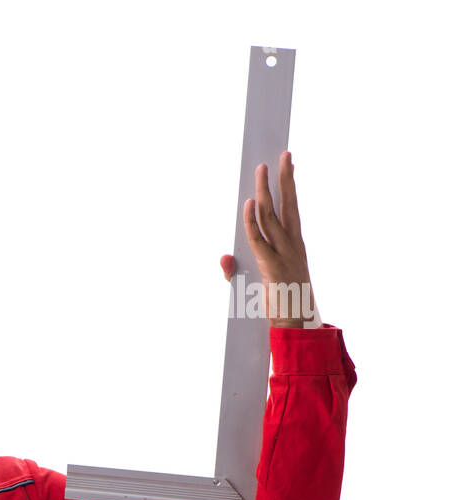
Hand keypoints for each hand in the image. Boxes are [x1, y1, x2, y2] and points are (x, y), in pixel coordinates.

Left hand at [219, 150, 316, 326]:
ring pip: (272, 216)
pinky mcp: (272, 264)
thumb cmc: (279, 303)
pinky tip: (250, 202)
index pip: (293, 208)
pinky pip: (259, 238)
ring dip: (265, 191)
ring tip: (261, 170)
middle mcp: (293, 244)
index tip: (289, 164)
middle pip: (288, 204)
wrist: (293, 325)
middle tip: (283, 155)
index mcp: (295, 244)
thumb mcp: (258, 282)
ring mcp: (284, 253)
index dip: (290, 186)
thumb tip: (222, 257)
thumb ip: (237, 268)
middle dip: (284, 178)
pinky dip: (253, 220)